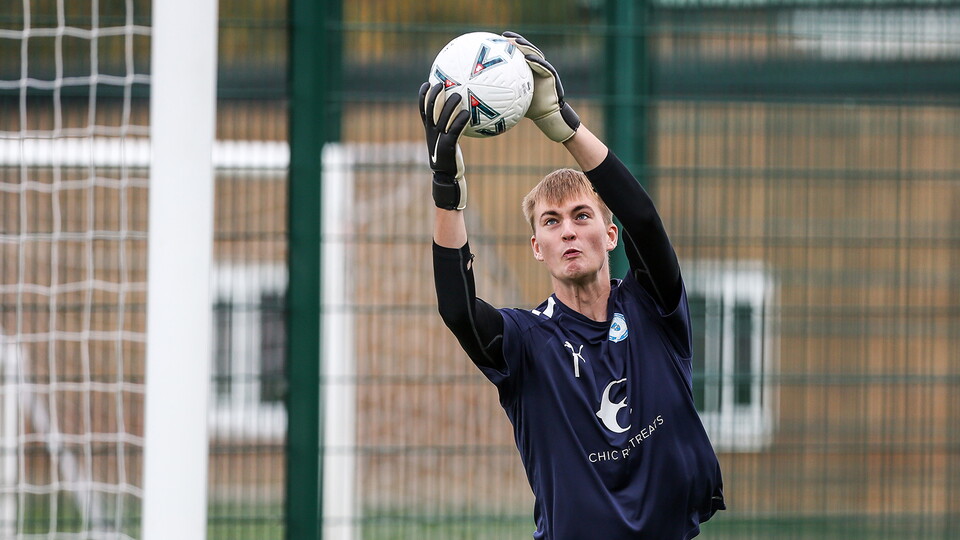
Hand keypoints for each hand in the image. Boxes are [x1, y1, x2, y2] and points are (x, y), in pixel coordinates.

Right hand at [418, 82, 468, 209]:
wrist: (446, 178)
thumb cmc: (450, 159)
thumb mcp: (445, 143)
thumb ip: (449, 129)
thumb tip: (461, 115)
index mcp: (429, 130)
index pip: (422, 109)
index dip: (423, 96)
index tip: (428, 83)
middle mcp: (431, 133)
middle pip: (430, 110)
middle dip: (434, 95)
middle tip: (442, 83)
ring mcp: (438, 140)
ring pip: (442, 118)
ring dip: (449, 105)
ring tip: (457, 95)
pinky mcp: (447, 146)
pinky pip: (454, 130)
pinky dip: (460, 120)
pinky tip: (467, 113)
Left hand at [503, 31, 580, 142]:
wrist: (544, 115)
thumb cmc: (525, 108)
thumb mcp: (508, 99)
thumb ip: (497, 92)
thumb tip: (477, 93)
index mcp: (524, 69)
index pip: (515, 53)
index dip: (507, 45)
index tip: (494, 39)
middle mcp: (533, 66)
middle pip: (525, 49)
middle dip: (516, 40)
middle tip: (504, 36)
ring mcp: (543, 69)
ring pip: (534, 54)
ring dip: (525, 47)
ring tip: (515, 42)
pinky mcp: (550, 74)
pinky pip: (543, 66)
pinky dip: (536, 61)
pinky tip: (527, 57)